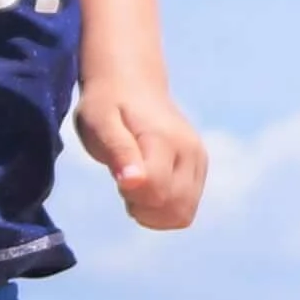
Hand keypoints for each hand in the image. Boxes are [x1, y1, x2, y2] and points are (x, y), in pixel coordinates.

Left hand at [73, 80, 206, 232]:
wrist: (132, 84)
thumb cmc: (108, 106)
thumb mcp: (98, 123)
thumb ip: (117, 151)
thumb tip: (133, 182)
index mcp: (165, 139)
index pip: (156, 191)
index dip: (131, 194)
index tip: (118, 175)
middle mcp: (191, 151)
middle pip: (174, 208)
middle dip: (142, 207)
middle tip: (124, 181)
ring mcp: (200, 161)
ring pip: (183, 214)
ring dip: (153, 212)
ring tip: (135, 186)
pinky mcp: (200, 170)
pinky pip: (186, 210)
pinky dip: (162, 211)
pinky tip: (147, 189)